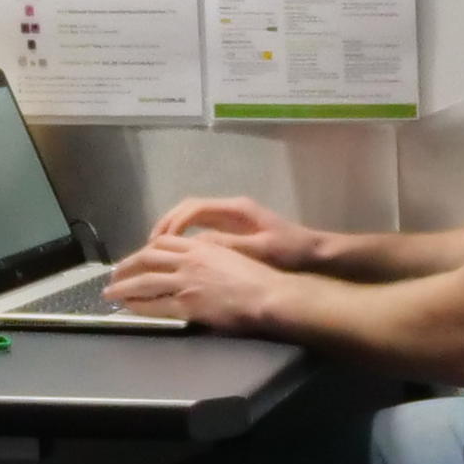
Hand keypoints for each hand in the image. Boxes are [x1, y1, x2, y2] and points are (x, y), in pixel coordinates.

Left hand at [102, 234, 287, 331]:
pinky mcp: (187, 305)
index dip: (145, 250)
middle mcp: (189, 261)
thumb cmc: (258, 278)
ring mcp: (186, 283)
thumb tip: (197, 258)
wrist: (268, 294)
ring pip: (145, 281)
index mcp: (200, 247)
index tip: (137, 257)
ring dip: (124, 287)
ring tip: (110, 293)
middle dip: (127, 266)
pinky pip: (155, 305)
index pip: (163, 244)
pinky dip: (138, 306)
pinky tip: (129, 307)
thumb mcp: (231, 255)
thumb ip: (210, 254)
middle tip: (114, 274)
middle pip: (147, 259)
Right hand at [148, 190, 325, 270]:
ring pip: (193, 217)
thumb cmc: (289, 252)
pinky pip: (202, 228)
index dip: (174, 223)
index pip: (194, 208)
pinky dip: (186, 238)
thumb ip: (227, 246)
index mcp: (236, 209)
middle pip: (188, 209)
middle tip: (150, 246)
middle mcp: (231, 208)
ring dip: (174, 231)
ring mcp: (232, 218)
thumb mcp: (259, 250)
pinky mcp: (234, 229)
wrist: (313, 254)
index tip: (160, 242)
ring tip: (157, 251)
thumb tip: (195, 245)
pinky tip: (178, 255)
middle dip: (167, 225)